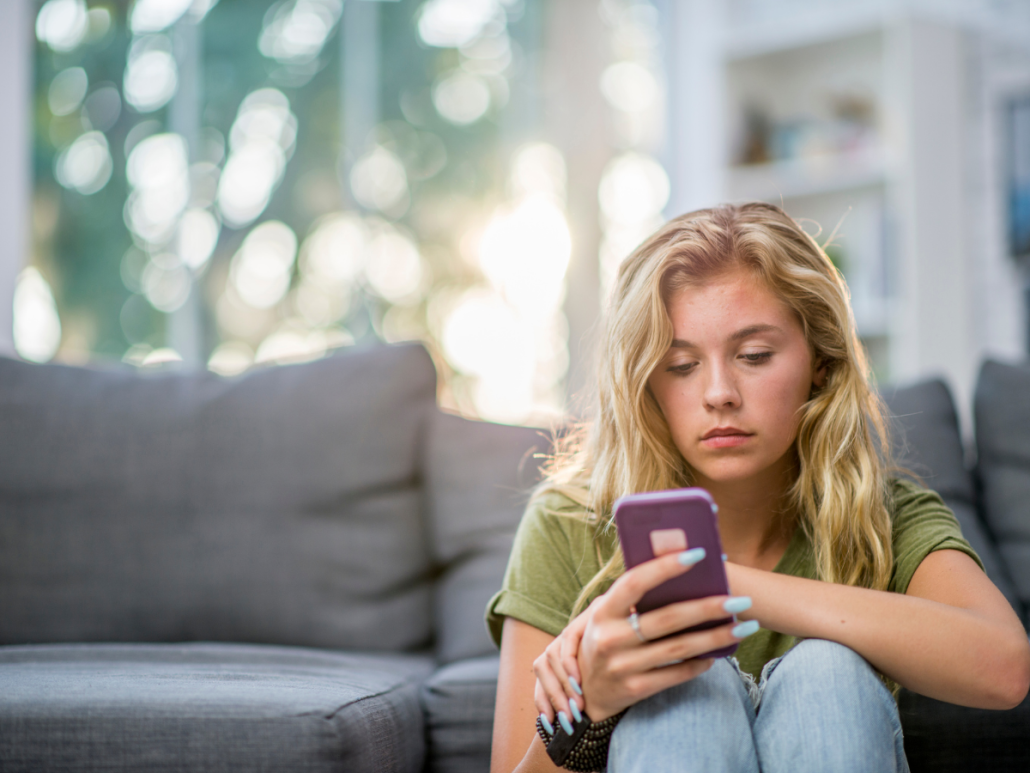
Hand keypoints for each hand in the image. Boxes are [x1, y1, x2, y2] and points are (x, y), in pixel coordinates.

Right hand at [536, 550, 757, 723]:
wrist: (586, 691)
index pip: (635, 582)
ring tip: (744, 627)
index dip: (665, 566)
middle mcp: (610, 638)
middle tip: (740, 600)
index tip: (698, 554)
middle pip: (668, 618)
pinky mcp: (635, 688)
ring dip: (716, 637)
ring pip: (679, 647)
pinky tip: (718, 654)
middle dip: (708, 607)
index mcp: (602, 612)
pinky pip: (677, 674)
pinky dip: (701, 662)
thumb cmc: (605, 639)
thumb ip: (633, 597)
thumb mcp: (607, 616)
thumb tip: (681, 570)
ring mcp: (622, 666)